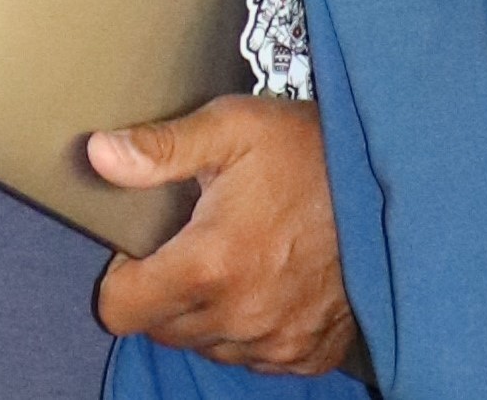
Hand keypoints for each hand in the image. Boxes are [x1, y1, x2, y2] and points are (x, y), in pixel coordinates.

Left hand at [87, 96, 356, 375]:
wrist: (387, 181)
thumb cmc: (304, 149)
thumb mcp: (229, 128)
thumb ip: (159, 147)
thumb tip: (98, 154)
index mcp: (209, 265)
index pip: (121, 311)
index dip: (120, 278)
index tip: (142, 247)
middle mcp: (241, 317)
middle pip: (162, 330)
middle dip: (160, 292)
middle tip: (187, 244)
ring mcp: (279, 342)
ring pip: (208, 346)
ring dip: (204, 314)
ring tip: (229, 259)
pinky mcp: (310, 352)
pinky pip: (256, 358)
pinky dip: (249, 330)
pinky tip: (264, 283)